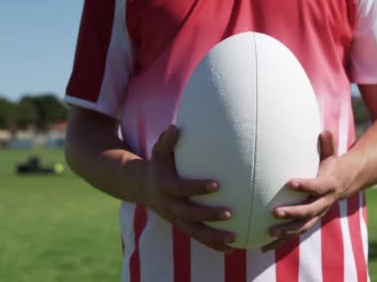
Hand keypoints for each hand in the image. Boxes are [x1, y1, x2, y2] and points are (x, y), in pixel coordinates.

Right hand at [142, 125, 235, 252]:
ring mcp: (176, 219)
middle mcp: (170, 206)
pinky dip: (214, 246)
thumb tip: (175, 127)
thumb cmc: (158, 164)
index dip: (197, 188)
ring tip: (234, 239)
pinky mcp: (182, 226)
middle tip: (230, 214)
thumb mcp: (159, 151)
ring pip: (195, 233)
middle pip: (189, 215)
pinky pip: (198, 238)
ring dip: (213, 238)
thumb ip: (167, 140)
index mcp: (165, 187)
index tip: (217, 185)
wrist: (142, 187)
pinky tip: (232, 249)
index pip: (182, 188)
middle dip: (209, 216)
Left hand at [262, 130, 351, 251]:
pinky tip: (262, 247)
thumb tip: (324, 130)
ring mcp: (315, 216)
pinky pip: (293, 235)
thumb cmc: (331, 166)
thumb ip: (328, 144)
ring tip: (269, 232)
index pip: (316, 187)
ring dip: (286, 231)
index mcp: (327, 186)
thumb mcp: (331, 155)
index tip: (289, 182)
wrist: (343, 185)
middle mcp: (323, 203)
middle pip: (308, 211)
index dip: (305, 185)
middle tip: (275, 212)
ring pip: (301, 227)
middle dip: (292, 213)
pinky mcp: (307, 223)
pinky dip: (279, 243)